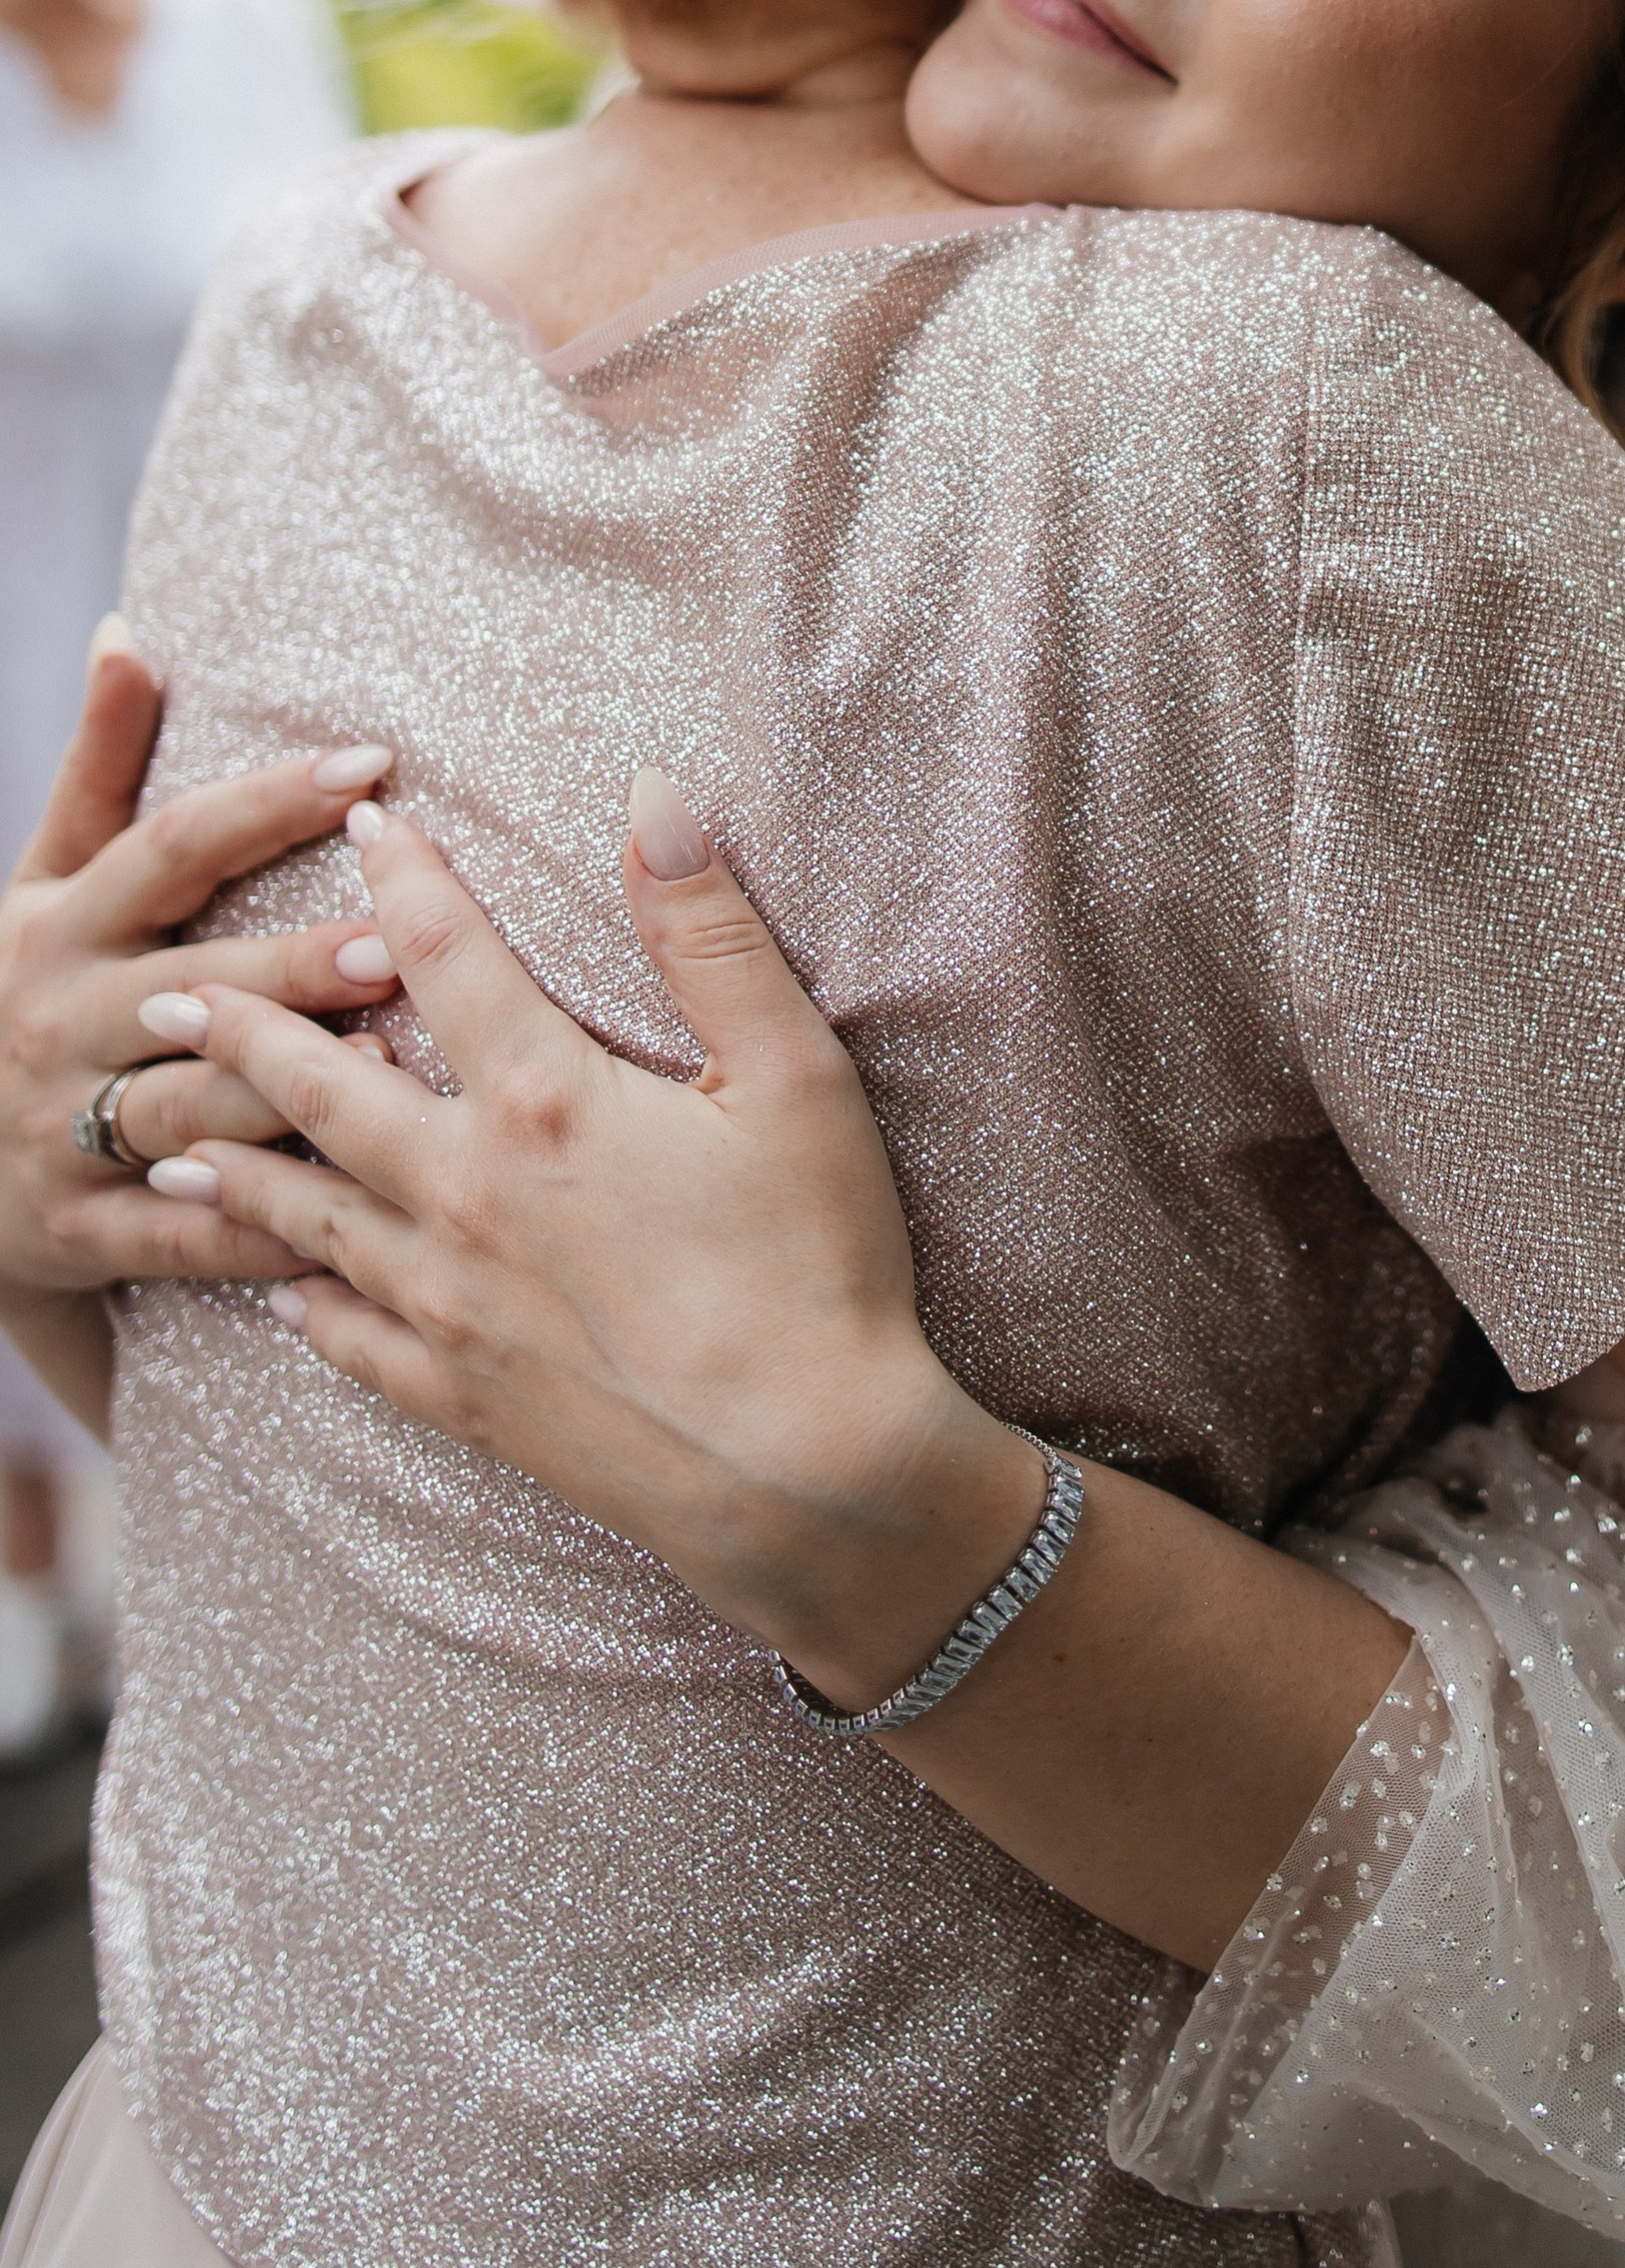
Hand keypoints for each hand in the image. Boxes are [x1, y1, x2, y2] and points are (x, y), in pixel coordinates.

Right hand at [0, 621, 403, 1300]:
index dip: (266, 803)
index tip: (371, 762)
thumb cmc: (27, 990)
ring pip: (184, 1109)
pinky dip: (255, 1227)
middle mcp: (61, 1021)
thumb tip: (130, 634)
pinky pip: (176, 1235)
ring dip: (281, 1092)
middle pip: (190, 983)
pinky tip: (343, 1214)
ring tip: (388, 1063)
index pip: (170, 849)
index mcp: (61, 926)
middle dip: (290, 965)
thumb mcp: (43, 882)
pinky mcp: (78, 1230)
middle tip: (395, 941)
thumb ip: (98, 769)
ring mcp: (63, 1129)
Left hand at [155, 778, 1046, 1713]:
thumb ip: (709, 933)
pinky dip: (303, 1306)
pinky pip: (348, 1340)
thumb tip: (657, 797)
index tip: (366, 825)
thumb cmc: (815, 1263)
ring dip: (236, 1168)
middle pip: (321, 1091)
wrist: (801, 1470)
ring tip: (172, 1142)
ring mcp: (449, 1301)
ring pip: (308, 1217)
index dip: (402, 880)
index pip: (445, 955)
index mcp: (544, 1099)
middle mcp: (466, 1193)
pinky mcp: (460, 1393)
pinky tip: (281, 1295)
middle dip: (239, 1033)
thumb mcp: (794, 1074)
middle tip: (167, 997)